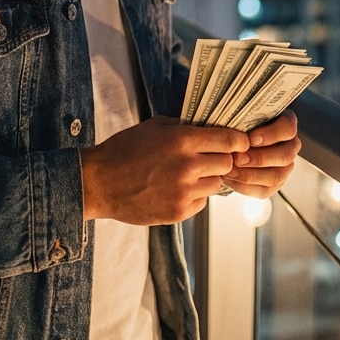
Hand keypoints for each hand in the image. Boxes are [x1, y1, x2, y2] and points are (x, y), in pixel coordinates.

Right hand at [80, 116, 249, 224]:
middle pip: (227, 163)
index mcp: (182, 140)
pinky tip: (176, 189)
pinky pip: (201, 202)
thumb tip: (210, 128)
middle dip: (222, 159)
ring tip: (188, 174)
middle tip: (210, 158)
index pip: (229, 140)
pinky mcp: (178, 212)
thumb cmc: (124, 150)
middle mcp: (187, 166)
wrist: (99, 183)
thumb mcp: (154, 127)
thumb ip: (184, 127)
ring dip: (208, 178)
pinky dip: (195, 196)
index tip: (240, 142)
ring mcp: (184, 192)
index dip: (238, 141)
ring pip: (216, 184)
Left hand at [223, 109, 300, 197]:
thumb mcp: (240, 115)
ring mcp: (285, 166)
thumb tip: (233, 125)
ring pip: (277, 176)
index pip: (288, 129)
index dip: (271, 135)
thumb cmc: (236, 123)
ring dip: (251, 175)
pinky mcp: (274, 184)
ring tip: (230, 170)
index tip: (250, 139)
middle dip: (259, 158)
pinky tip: (229, 179)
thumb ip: (242, 117)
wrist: (230, 141)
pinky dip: (245, 187)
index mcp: (285, 124)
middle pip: (285, 155)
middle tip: (237, 157)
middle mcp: (289, 146)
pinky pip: (265, 190)